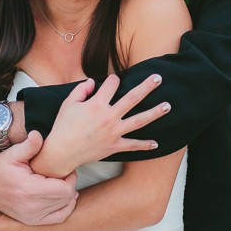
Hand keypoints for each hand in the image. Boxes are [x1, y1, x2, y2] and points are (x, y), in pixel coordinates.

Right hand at [0, 131, 79, 224]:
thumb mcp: (13, 153)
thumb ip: (29, 145)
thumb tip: (37, 134)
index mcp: (30, 191)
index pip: (66, 189)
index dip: (70, 177)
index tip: (64, 168)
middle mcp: (31, 208)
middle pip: (67, 198)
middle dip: (69, 185)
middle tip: (62, 174)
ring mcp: (31, 217)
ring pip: (65, 208)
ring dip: (66, 196)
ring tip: (59, 183)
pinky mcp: (31, 221)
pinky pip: (58, 218)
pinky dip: (64, 208)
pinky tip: (61, 196)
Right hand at [31, 73, 168, 177]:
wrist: (62, 152)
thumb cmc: (63, 127)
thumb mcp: (68, 104)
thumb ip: (81, 90)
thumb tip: (92, 81)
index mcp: (96, 104)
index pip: (112, 84)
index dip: (113, 79)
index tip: (113, 80)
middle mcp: (109, 117)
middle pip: (133, 98)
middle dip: (147, 87)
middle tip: (159, 78)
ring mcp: (114, 132)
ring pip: (139, 120)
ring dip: (155, 112)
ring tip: (168, 106)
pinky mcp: (114, 146)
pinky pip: (133, 145)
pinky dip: (145, 145)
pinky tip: (156, 143)